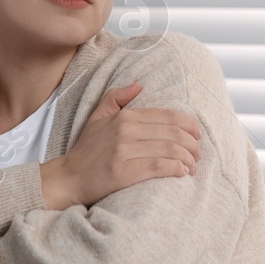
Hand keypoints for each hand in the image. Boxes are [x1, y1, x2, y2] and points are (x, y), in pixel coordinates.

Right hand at [41, 81, 200, 208]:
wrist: (67, 178)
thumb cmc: (86, 151)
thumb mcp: (96, 118)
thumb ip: (115, 98)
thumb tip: (138, 85)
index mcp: (124, 117)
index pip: (167, 116)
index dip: (189, 125)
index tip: (197, 136)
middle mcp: (125, 131)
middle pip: (173, 133)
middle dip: (192, 144)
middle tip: (197, 154)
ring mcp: (123, 151)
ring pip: (169, 149)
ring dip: (188, 159)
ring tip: (192, 166)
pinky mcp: (123, 172)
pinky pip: (159, 166)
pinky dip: (176, 169)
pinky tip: (182, 173)